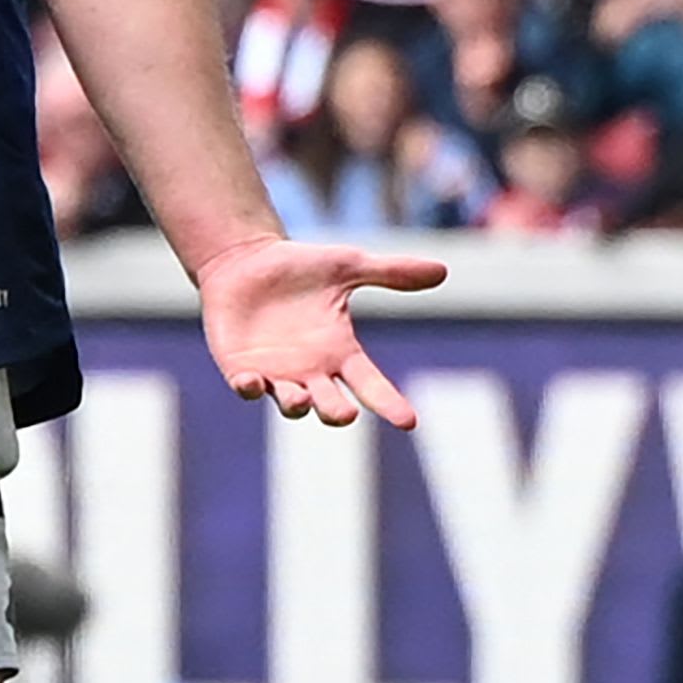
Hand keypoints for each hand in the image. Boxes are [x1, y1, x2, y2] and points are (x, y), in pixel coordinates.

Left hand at [196, 234, 443, 425]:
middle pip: (331, 406)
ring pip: (291, 404)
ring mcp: (276, 373)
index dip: (389, 404)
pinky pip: (246, 388)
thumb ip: (389, 272)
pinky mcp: (240, 368)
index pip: (372, 385)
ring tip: (301, 398)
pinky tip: (250, 382)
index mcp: (342, 353)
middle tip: (345, 413)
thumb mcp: (346, 265)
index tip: (408, 421)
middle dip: (337, 412)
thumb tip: (441, 270)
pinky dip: (249, 389)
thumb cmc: (300, 267)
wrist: (245, 261)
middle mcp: (312, 371)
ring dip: (296, 404)